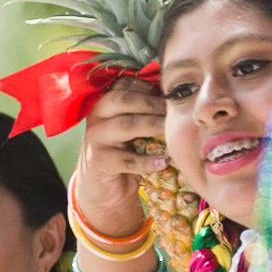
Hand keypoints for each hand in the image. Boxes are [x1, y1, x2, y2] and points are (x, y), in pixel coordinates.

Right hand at [74, 77, 168, 229]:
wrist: (104, 186)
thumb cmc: (125, 151)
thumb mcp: (132, 127)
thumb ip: (146, 111)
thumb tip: (175, 96)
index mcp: (105, 102)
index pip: (125, 85)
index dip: (148, 87)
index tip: (170, 94)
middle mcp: (97, 116)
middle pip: (124, 100)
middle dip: (152, 103)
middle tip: (173, 111)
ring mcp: (96, 138)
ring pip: (126, 126)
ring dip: (153, 126)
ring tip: (171, 131)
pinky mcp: (99, 161)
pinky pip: (128, 159)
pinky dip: (148, 161)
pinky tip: (164, 161)